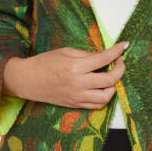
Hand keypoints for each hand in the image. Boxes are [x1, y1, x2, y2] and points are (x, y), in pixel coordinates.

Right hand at [2, 41, 128, 108]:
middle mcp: (78, 83)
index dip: (117, 51)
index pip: (103, 59)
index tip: (124, 45)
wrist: (27, 80)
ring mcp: (77, 96)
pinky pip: (97, 105)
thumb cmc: (44, 63)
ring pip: (106, 96)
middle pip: (110, 80)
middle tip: (119, 61)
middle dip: (120, 69)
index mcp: (75, 67)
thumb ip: (86, 55)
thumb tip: (103, 56)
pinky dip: (104, 97)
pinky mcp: (75, 104)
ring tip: (110, 76)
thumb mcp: (66, 52)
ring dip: (113, 86)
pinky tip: (102, 87)